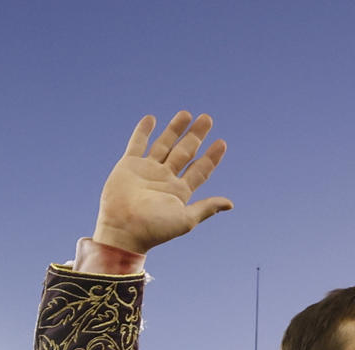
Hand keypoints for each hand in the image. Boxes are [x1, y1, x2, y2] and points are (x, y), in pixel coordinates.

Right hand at [85, 111, 232, 258]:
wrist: (124, 229)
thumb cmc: (155, 229)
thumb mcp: (186, 219)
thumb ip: (206, 208)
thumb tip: (230, 204)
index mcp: (179, 191)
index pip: (200, 169)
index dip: (211, 156)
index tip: (222, 142)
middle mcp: (165, 178)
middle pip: (184, 152)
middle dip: (196, 135)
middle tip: (207, 119)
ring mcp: (147, 170)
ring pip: (164, 144)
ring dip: (175, 129)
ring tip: (186, 114)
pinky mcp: (129, 165)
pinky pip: (137, 144)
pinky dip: (142, 131)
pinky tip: (151, 119)